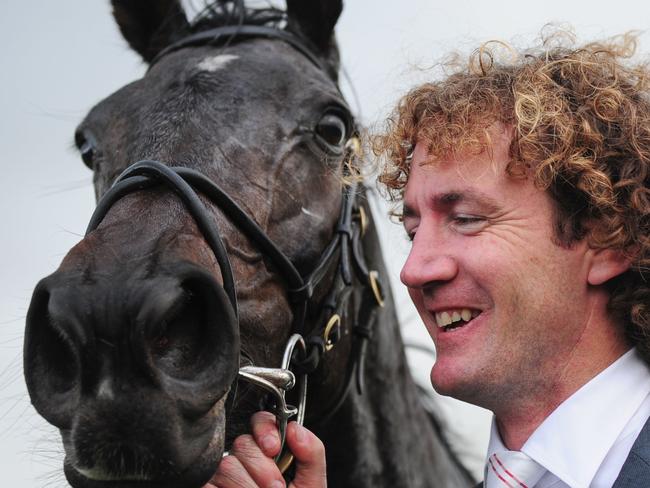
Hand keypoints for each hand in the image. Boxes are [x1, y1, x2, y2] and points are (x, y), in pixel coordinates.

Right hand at [206, 411, 326, 487]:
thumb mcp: (311, 485)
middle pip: (242, 443)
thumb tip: (295, 429)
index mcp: (268, 453)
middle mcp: (243, 461)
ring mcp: (221, 479)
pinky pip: (208, 484)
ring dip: (247, 485)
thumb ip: (312, 454)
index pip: (259, 422)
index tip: (274, 448)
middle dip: (262, 466)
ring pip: (226, 465)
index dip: (265, 429)